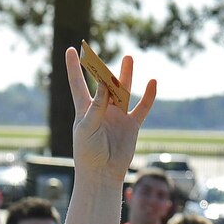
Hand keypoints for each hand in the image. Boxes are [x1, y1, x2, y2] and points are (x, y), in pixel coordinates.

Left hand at [64, 48, 156, 186]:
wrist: (101, 174)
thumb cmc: (87, 152)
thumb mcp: (87, 127)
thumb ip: (97, 106)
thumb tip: (106, 84)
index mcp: (85, 109)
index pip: (78, 83)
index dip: (74, 67)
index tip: (71, 50)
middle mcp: (102, 109)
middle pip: (104, 84)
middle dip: (104, 69)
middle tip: (102, 53)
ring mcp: (117, 116)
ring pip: (123, 91)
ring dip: (126, 75)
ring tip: (129, 58)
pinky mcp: (131, 125)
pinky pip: (141, 108)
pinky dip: (148, 97)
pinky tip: (152, 83)